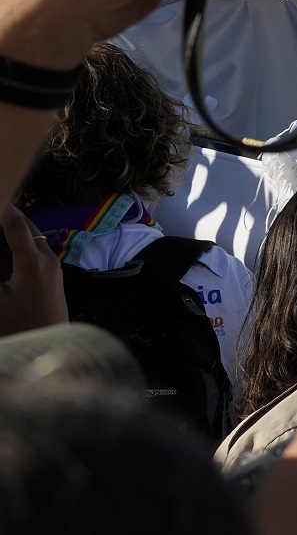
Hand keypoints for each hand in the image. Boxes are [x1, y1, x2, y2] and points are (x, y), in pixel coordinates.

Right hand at [0, 207, 64, 336]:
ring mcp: (52, 266)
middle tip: (0, 194)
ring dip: (13, 225)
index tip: (0, 188)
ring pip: (31, 236)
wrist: (51, 347)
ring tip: (1, 214)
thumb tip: (2, 255)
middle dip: (8, 212)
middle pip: (26, 225)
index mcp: (33, 262)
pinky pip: (34, 247)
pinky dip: (19, 238)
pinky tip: (7, 239)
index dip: (3, 207)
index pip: (15, 224)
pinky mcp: (52, 274)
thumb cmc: (20, 327)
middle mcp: (47, 259)